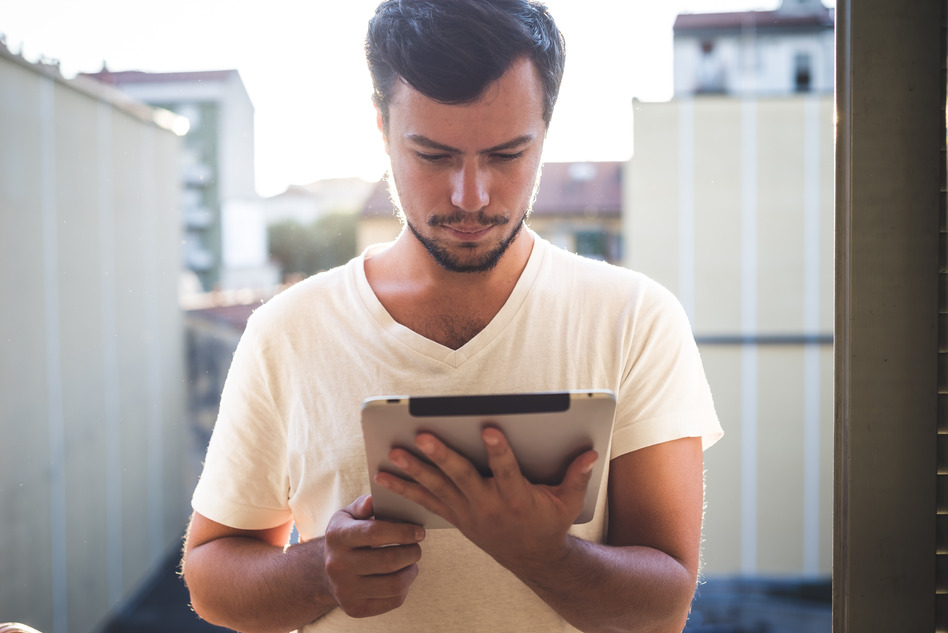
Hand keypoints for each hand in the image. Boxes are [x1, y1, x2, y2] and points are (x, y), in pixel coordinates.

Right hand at [322, 495, 424, 617]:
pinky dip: (404, 587)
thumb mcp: (348, 515)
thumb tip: (374, 500)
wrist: (326, 571)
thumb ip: (364, 504)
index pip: (375, 532)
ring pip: (394, 584)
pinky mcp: (355, 609)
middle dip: (412, 552)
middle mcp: (337, 565)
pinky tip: (400, 576)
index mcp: (337, 536)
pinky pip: (393, 601)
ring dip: (411, 571)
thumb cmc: (347, 536)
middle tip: (417, 546)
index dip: (403, 531)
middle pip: (388, 561)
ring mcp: (345, 590)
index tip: (420, 532)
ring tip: (411, 561)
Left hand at [375, 427, 597, 569]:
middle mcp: (488, 505)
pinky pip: (426, 502)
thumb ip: (577, 476)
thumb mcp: (568, 502)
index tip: (490, 427)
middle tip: (423, 436)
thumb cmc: (549, 523)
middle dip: (441, 456)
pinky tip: (383, 476)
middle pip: (462, 477)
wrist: (531, 558)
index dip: (499, 450)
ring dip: (413, 471)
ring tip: (392, 453)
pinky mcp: (455, 516)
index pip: (506, 470)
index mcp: (516, 497)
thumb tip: (591, 452)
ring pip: (437, 488)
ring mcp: (468, 512)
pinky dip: (404, 488)